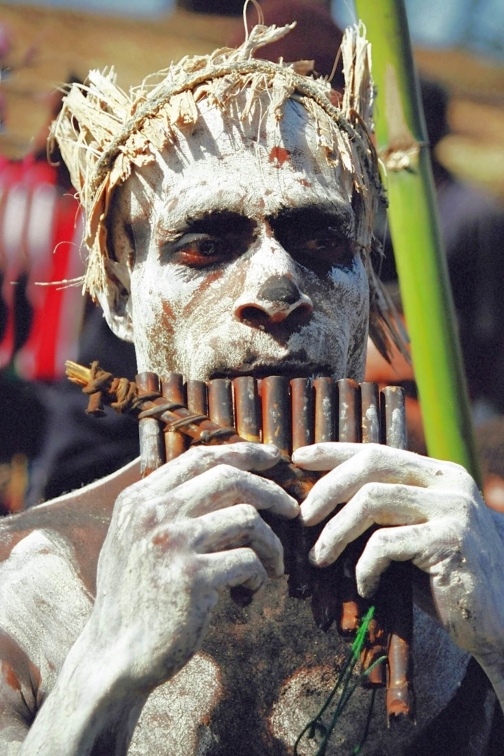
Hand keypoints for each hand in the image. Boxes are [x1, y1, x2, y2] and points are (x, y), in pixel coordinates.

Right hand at [89, 443, 298, 691]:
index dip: (242, 453)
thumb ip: (166, 507)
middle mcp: (153, 514)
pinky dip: (260, 574)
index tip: (272, 458)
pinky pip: (248, 560)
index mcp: (139, 499)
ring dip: (271, 543)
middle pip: (229, 477)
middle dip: (270, 490)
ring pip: (247, 518)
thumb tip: (225, 477)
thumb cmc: (134, 597)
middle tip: (292, 509)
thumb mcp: (135, 539)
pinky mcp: (192, 577)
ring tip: (273, 564)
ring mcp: (172, 544)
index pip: (200, 458)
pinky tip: (251, 589)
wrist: (115, 655)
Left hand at [293, 443, 503, 665]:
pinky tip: (365, 588)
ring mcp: (453, 509)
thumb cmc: (446, 580)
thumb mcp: (414, 535)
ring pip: (371, 501)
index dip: (334, 451)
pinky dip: (364, 567)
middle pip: (371, 464)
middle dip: (328, 488)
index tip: (300, 457)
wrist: (501, 622)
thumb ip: (384, 514)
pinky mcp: (450, 541)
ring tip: (320, 558)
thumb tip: (321, 504)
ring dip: (336, 532)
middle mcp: (448, 482)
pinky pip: (385, 544)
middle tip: (303, 516)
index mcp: (438, 474)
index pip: (377, 450)